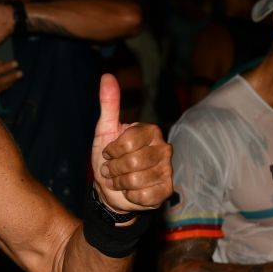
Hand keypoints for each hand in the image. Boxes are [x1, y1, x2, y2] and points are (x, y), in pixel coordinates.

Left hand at [91, 74, 172, 212]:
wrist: (110, 189)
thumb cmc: (108, 157)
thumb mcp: (104, 130)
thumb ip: (109, 104)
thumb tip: (107, 76)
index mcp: (150, 131)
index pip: (128, 141)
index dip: (112, 150)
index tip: (109, 152)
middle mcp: (163, 148)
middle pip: (132, 162)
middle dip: (113, 169)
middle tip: (112, 169)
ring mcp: (167, 170)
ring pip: (136, 179)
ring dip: (119, 183)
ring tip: (119, 180)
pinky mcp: (166, 190)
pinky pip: (144, 195)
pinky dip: (130, 196)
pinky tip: (131, 191)